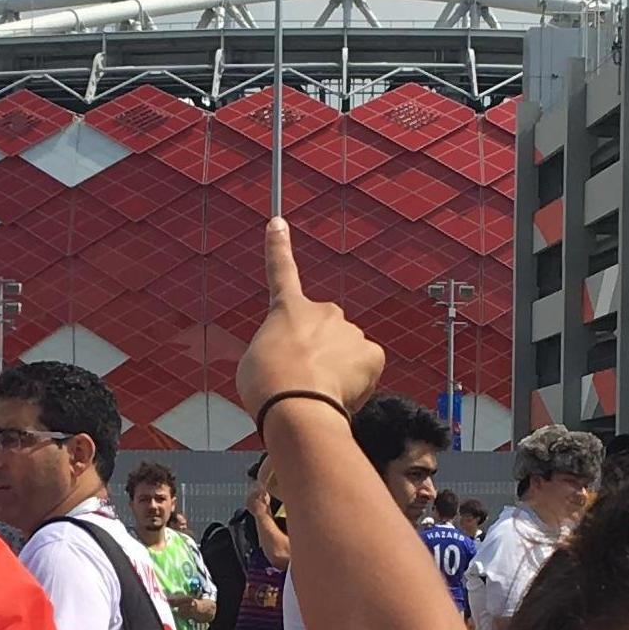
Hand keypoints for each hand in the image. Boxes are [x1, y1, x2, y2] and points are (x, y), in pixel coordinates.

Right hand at [235, 219, 382, 421]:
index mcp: (287, 309)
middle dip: (319, 352)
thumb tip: (294, 362)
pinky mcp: (371, 352)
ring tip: (319, 393)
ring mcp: (349, 330)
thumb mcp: (256, 362)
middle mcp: (322, 311)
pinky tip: (342, 395)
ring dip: (337, 372)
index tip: (278, 223)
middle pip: (324, 330)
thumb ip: (278, 350)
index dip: (278, 247)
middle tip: (304, 380)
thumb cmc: (268, 387)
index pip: (281, 271)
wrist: (296, 406)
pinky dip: (359, 383)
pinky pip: (367, 368)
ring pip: (347, 353)